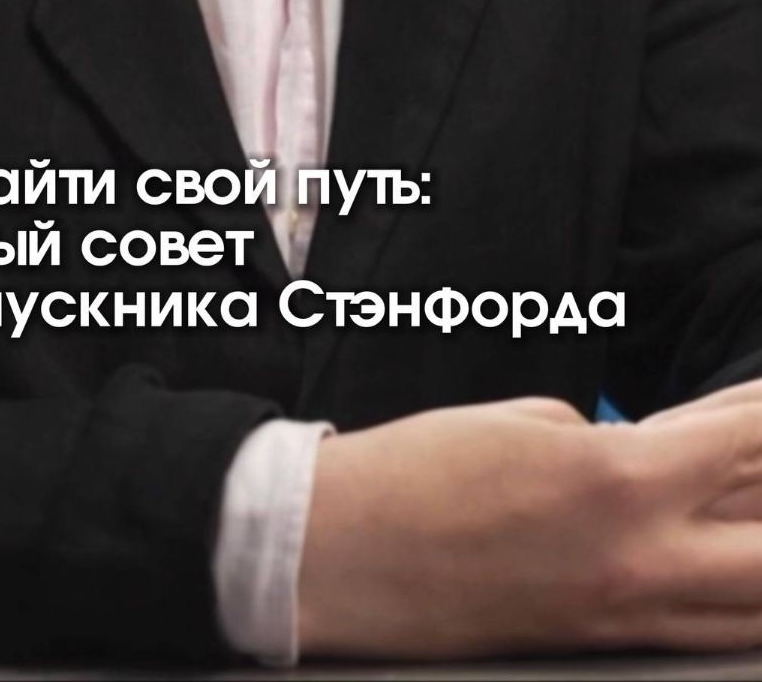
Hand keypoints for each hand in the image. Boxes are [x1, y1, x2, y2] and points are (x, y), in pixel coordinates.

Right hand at [297, 391, 761, 657]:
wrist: (346, 556)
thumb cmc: (420, 473)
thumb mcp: (530, 420)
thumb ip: (614, 439)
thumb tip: (656, 461)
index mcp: (619, 482)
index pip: (742, 446)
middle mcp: (640, 563)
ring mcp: (624, 617)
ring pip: (750, 614)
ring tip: (757, 512)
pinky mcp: (598, 647)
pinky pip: (697, 628)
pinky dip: (728, 597)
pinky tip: (726, 563)